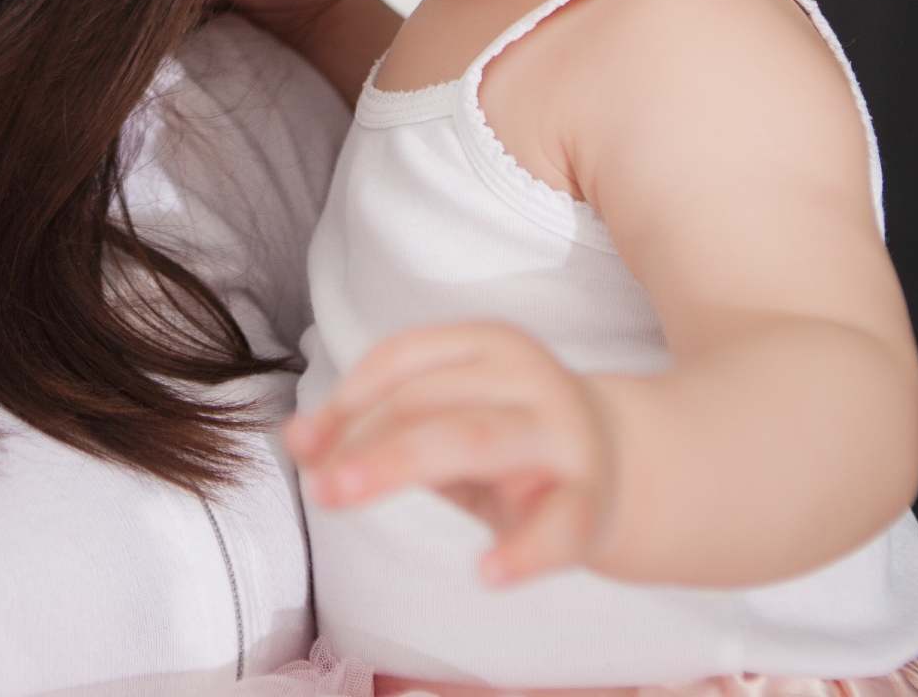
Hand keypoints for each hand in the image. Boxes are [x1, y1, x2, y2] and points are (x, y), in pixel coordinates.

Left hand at [284, 322, 617, 586]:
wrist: (623, 465)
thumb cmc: (507, 441)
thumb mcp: (443, 423)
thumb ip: (374, 427)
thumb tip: (294, 439)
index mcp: (484, 344)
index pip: (401, 358)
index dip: (347, 398)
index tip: (303, 444)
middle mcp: (526, 376)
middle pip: (428, 400)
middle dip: (363, 440)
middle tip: (318, 486)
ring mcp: (562, 433)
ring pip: (475, 440)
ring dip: (399, 466)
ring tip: (345, 497)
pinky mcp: (593, 497)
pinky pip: (559, 522)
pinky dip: (524, 548)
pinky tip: (487, 572)